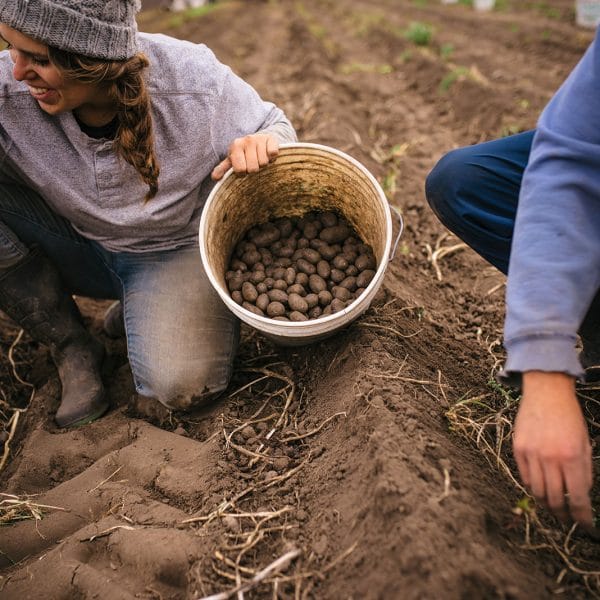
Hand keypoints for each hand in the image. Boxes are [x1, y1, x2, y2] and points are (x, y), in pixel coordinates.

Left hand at [211, 133, 278, 180]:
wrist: (260, 138)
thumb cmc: (244, 153)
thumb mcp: (232, 159)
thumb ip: (222, 169)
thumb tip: (214, 178)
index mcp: (235, 146)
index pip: (240, 170)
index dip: (243, 173)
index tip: (243, 169)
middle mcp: (247, 140)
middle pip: (253, 168)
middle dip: (254, 169)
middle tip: (253, 164)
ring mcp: (259, 139)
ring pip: (264, 163)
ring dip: (263, 164)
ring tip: (260, 159)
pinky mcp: (271, 139)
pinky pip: (273, 154)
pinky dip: (272, 158)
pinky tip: (268, 155)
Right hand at [513, 371, 593, 526]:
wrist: (546, 393)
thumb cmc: (570, 418)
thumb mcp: (585, 444)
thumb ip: (584, 471)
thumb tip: (581, 496)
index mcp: (572, 457)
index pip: (577, 499)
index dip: (582, 517)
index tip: (586, 526)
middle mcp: (550, 458)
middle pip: (554, 499)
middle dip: (563, 515)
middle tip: (568, 519)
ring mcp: (532, 453)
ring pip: (537, 491)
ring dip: (547, 504)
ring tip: (554, 507)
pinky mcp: (518, 448)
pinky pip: (525, 476)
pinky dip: (533, 486)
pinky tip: (541, 488)